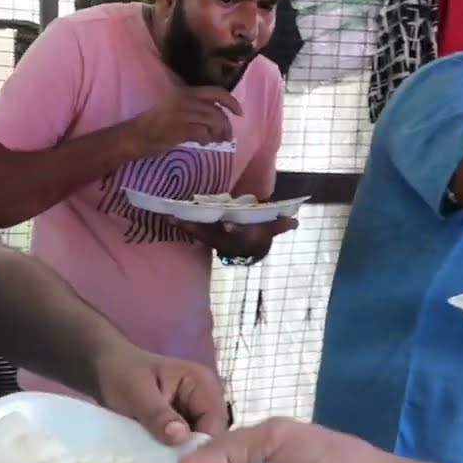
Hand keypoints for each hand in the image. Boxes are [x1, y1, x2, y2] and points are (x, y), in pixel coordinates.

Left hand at [91, 347, 228, 444]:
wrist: (102, 368)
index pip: (215, 424)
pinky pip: (185, 446)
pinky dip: (175, 457)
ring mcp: (194, 414)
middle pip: (212, 438)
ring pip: (199, 446)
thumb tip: (181, 437)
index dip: (204, 447)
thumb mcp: (137, 392)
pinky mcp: (181, 426)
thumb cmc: (120, 373)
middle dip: (196, 457)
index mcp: (203, 384)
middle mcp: (206, 400)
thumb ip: (158, 414)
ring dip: (184, 459)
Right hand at [127, 85, 243, 155]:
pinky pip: (203, 133)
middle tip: (227, 136)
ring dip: (218, 134)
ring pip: (213, 122)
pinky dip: (207, 140)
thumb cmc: (153, 124)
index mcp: (185, 92)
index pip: (216, 92)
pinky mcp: (179, 129)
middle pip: (217, 110)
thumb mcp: (174, 108)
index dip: (231, 102)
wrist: (134, 136)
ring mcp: (182, 114)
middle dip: (226, 124)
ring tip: (216, 141)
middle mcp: (185, 100)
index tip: (239, 113)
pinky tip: (203, 144)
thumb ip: (194, 108)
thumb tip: (216, 117)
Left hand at [177, 216, 298, 258]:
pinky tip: (166, 215)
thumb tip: (295, 221)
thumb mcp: (269, 229)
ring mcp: (211, 238)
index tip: (229, 224)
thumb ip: (279, 224)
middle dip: (197, 228)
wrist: (245, 246)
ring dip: (183, 225)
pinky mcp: (202, 234)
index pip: (237, 233)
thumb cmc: (257, 233)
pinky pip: (190, 228)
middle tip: (183, 220)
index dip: (234, 229)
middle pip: (210, 233)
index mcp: (239, 237)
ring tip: (169, 217)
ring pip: (197, 231)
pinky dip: (180, 223)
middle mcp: (223, 239)